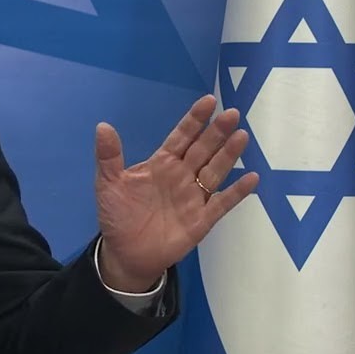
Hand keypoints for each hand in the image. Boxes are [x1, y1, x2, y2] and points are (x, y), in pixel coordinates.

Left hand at [93, 94, 259, 291]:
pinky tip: (251, 178)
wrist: (125, 253)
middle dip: (216, 132)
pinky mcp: (202, 219)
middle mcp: (181, 176)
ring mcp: (194, 196)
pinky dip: (237, 192)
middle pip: (203, 149)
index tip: (209, 101)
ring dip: (229, 155)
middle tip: (232, 114)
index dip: (194, 119)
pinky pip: (223, 203)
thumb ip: (108, 156)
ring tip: (241, 136)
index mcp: (161, 164)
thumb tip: (103, 126)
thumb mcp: (108, 184)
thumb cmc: (117, 215)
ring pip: (215, 171)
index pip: (181, 137)